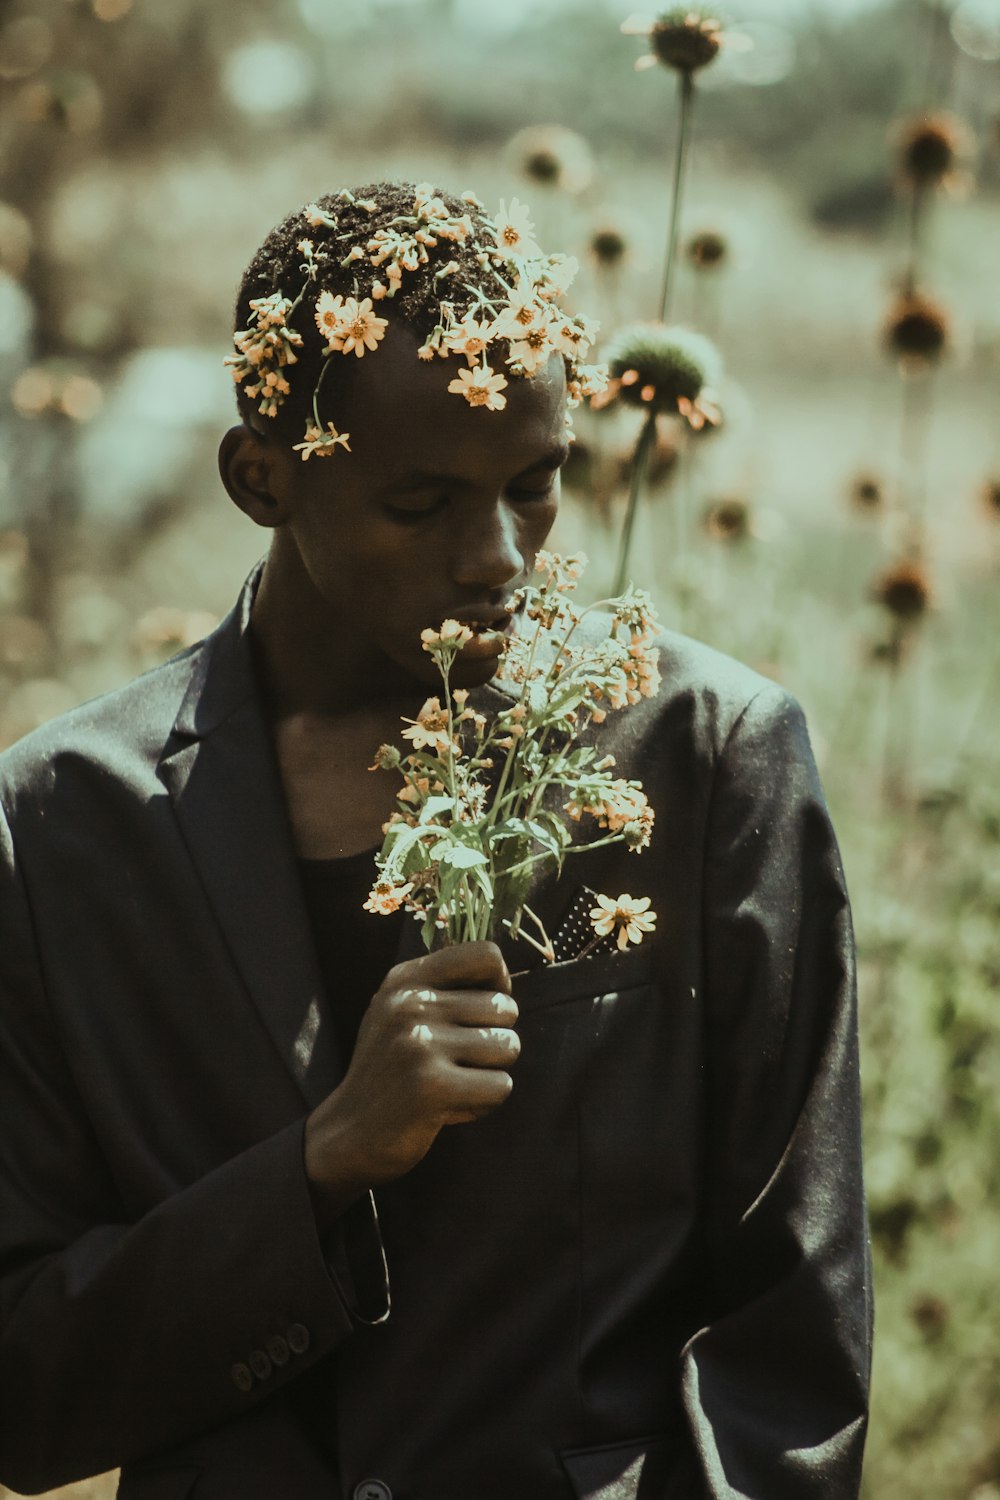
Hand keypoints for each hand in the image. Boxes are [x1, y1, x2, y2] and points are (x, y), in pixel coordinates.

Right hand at [304, 942, 518, 1218]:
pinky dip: (484, 1102)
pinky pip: (500, 1086)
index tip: (480, 1011)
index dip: (499, 984)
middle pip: (506, 1008)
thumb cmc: (391, 1070)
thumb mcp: (401, 1011)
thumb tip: (502, 973)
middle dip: (494, 1040)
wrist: (348, 1134)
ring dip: (490, 1072)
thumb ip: (444, 985)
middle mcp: (409, 1004)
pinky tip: (450, 1106)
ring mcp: (418, 1044)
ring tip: (453, 1082)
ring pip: (508, 1047)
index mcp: (405, 979)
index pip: (486, 954)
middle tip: (456, 1062)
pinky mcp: (431, 1087)